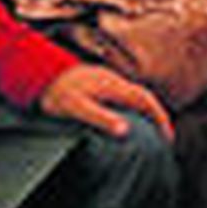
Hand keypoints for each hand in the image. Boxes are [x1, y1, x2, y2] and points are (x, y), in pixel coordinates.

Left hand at [39, 63, 173, 140]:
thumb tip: (126, 131)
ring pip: (133, 94)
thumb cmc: (56, 91)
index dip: (160, 117)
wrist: (38, 71)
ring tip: (149, 130)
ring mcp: (105, 78)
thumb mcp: (77, 108)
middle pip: (143, 96)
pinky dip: (132, 107)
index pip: (145, 99)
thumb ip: (101, 118)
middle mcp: (112, 79)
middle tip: (164, 136)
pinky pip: (123, 94)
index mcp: (112, 85)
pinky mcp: (97, 81)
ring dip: (145, 110)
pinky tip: (126, 117)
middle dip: (157, 115)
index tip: (167, 136)